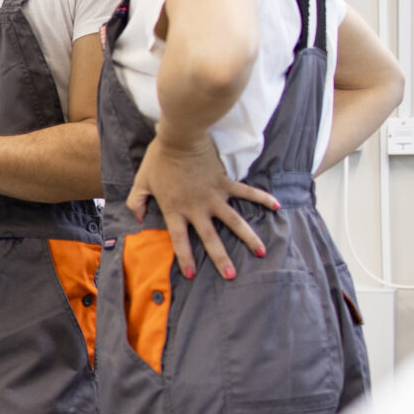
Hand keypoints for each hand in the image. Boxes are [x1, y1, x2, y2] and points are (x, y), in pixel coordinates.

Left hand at [126, 134, 278, 279]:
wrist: (180, 137)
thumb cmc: (158, 159)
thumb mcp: (141, 182)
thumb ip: (137, 202)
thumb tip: (139, 218)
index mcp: (176, 211)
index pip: (180, 241)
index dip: (185, 258)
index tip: (192, 275)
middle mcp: (197, 208)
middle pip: (210, 238)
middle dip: (221, 259)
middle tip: (231, 276)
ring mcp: (214, 196)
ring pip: (234, 221)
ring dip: (248, 238)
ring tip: (261, 252)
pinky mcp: (225, 182)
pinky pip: (247, 192)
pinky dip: (262, 198)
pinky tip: (277, 206)